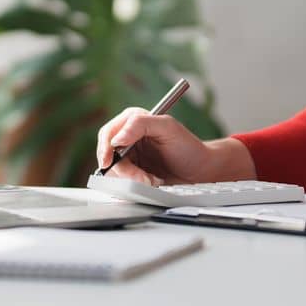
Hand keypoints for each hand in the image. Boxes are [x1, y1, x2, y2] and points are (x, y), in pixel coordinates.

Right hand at [94, 109, 217, 184]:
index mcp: (133, 120)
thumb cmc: (187, 146)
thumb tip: (117, 139)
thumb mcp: (167, 127)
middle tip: (142, 177)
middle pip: (107, 154)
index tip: (109, 162)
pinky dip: (135, 184)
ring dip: (132, 178)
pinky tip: (151, 181)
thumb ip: (140, 125)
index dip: (105, 148)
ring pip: (114, 171)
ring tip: (152, 179)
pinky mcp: (133, 172)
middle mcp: (128, 137)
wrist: (199, 170)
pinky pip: (123, 181)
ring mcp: (129, 156)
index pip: (108, 133)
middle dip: (124, 169)